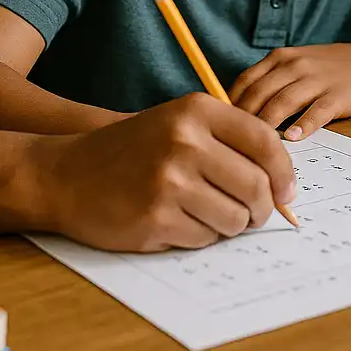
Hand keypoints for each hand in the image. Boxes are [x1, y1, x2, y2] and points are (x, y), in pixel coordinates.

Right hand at [27, 93, 295, 251]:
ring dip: (228, 225)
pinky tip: (174, 221)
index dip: (284, 174)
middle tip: (250, 214)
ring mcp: (170, 181)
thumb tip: (282, 185)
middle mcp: (185, 141)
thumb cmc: (130, 151)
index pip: (266, 142)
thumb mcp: (177, 124)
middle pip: (256, 187)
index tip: (287, 193)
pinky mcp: (156, 218)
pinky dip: (198, 236)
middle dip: (260, 208)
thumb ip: (228, 143)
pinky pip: (204, 239)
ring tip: (203, 213)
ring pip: (234, 218)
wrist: (64, 174)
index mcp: (196, 111)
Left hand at [229, 42, 350, 140]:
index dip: (229, 105)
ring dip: (266, 124)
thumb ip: (268, 81)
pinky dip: (303, 125)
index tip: (219, 126)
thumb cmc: (328, 68)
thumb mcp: (295, 63)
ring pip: (283, 102)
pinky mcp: (337, 96)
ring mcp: (317, 80)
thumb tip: (234, 111)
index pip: (245, 81)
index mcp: (280, 58)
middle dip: (242, 120)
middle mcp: (295, 66)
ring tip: (254, 145)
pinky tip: (292, 138)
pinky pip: (316, 112)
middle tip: (230, 144)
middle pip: (260, 94)